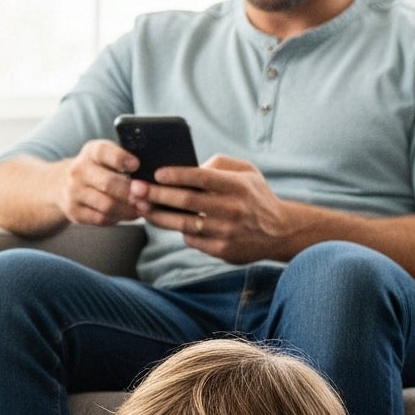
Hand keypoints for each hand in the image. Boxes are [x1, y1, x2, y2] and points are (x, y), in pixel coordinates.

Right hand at [56, 139, 143, 226]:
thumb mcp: (106, 155)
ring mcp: (74, 193)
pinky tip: (128, 214)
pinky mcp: (74, 212)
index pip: (104, 152)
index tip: (136, 165)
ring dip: (128, 209)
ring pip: (106, 205)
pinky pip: (101, 218)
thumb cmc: (97, 168)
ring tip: (142, 208)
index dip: (121, 159)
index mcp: (91, 152)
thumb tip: (148, 175)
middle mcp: (78, 171)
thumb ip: (124, 160)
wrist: (63, 184)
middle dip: (131, 191)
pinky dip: (118, 218)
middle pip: (108, 183)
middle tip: (147, 195)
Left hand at [136, 156, 294, 263]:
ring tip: (141, 207)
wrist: (279, 232)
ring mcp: (226, 232)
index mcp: (238, 186)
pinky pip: (191, 240)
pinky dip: (178, 231)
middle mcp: (232, 209)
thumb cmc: (255, 197)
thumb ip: (220, 164)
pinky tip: (166, 222)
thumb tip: (188, 167)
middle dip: (157, 195)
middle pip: (186, 201)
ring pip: (183, 224)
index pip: (202, 177)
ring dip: (158, 216)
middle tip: (136, 190)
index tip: (156, 173)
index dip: (177, 175)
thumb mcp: (247, 172)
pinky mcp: (222, 250)